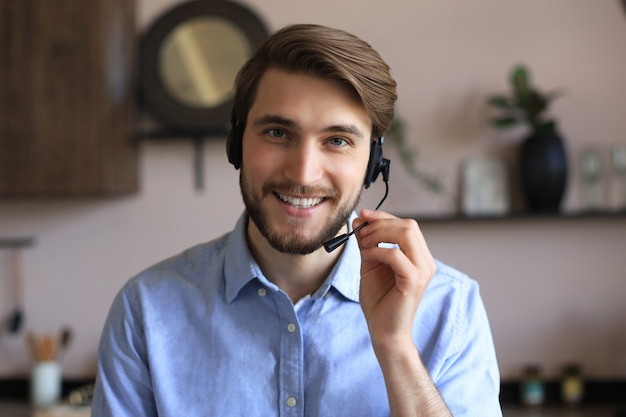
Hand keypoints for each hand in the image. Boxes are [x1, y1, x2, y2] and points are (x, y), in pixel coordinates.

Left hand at [354, 209, 435, 349]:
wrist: (384, 332)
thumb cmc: (379, 301)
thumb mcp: (370, 264)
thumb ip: (367, 243)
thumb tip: (359, 219)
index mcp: (418, 256)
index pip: (406, 225)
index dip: (383, 216)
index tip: (362, 216)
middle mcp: (425, 262)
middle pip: (408, 225)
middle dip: (380, 223)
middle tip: (360, 232)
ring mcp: (422, 271)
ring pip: (406, 234)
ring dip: (379, 234)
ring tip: (363, 244)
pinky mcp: (413, 282)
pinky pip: (396, 255)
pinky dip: (378, 251)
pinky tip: (366, 257)